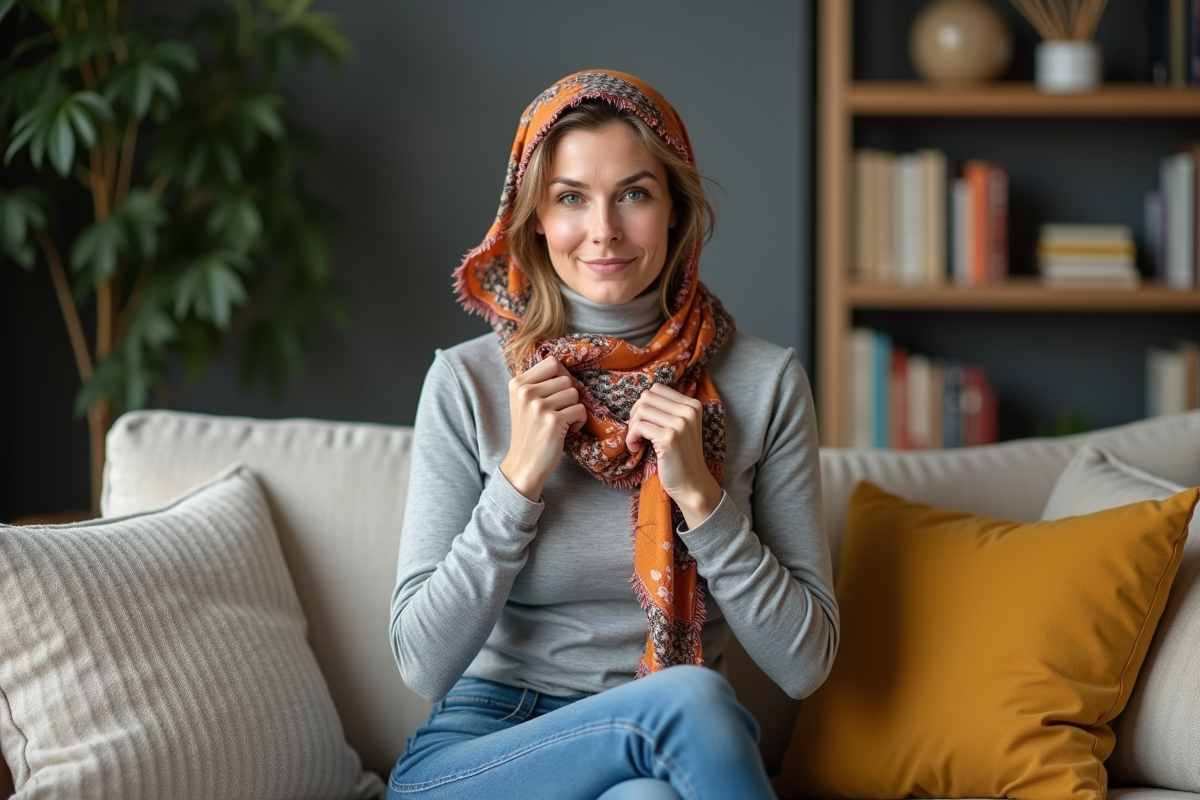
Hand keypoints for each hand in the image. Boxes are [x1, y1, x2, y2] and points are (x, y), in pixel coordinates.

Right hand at [499, 357, 586, 501]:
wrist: (524, 465)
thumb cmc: (529, 432)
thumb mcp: (523, 402)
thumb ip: (538, 383)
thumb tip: (564, 367)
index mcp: (517, 384)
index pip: (552, 362)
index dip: (562, 376)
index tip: (558, 393)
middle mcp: (526, 392)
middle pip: (566, 379)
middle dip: (568, 397)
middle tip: (559, 412)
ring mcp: (539, 406)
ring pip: (574, 393)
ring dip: (574, 409)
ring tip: (562, 422)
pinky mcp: (553, 421)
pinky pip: (580, 410)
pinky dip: (579, 422)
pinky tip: (567, 431)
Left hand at [626, 384, 722, 528]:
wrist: (692, 484)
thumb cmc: (681, 457)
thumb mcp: (681, 427)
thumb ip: (668, 410)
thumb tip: (641, 399)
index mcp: (692, 405)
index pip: (657, 389)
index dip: (644, 404)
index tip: (644, 422)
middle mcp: (688, 411)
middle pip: (647, 397)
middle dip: (635, 413)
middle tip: (637, 432)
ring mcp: (680, 424)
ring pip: (641, 411)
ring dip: (632, 427)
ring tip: (637, 442)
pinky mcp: (669, 438)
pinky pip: (639, 427)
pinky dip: (631, 438)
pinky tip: (636, 448)